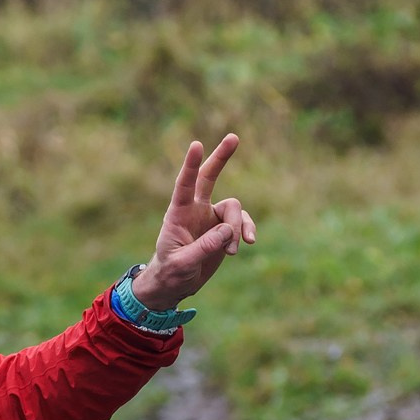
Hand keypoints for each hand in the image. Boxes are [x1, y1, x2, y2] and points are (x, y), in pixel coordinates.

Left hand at [133, 135, 252, 308]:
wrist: (177, 282)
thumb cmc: (171, 271)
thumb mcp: (182, 264)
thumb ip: (203, 247)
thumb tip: (228, 231)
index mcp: (178, 214)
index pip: (184, 185)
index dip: (190, 165)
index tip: (197, 144)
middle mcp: (196, 209)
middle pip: (209, 177)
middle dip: (221, 158)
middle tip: (234, 137)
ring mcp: (211, 217)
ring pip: (234, 209)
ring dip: (238, 228)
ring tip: (231, 252)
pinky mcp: (224, 229)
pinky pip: (242, 223)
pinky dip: (247, 231)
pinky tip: (248, 243)